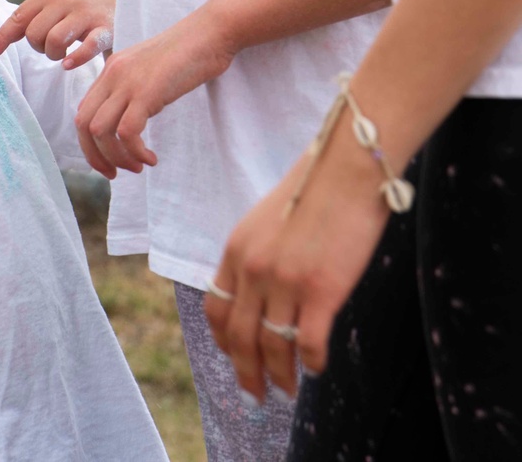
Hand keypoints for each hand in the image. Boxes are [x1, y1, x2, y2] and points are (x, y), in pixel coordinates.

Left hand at [0, 0, 116, 67]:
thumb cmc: (81, 6)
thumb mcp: (56, 2)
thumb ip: (31, 17)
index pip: (18, 17)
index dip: (2, 37)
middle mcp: (66, 0)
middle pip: (34, 34)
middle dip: (37, 47)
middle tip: (49, 49)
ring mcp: (86, 14)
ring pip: (54, 41)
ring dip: (54, 55)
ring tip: (62, 54)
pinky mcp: (106, 29)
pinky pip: (86, 48)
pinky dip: (75, 59)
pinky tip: (69, 64)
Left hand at [74, 5, 234, 177]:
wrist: (209, 33)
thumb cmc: (188, 54)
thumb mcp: (150, 71)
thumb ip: (134, 91)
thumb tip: (130, 125)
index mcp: (111, 70)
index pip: (84, 112)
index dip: (89, 143)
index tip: (109, 161)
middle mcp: (112, 75)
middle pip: (83, 124)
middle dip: (96, 156)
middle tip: (116, 174)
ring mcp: (127, 82)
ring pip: (101, 131)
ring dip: (117, 157)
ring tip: (139, 166)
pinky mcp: (147, 92)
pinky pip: (127, 132)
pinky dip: (135, 152)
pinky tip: (151, 158)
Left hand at [205, 128, 391, 401]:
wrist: (346, 167)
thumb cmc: (314, 188)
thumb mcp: (267, 220)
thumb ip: (257, 255)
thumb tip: (261, 293)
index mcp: (237, 250)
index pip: (217, 309)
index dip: (224, 341)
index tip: (235, 359)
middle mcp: (253, 269)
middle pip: (240, 337)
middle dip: (246, 372)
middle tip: (256, 396)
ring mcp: (285, 281)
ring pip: (273, 346)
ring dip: (280, 376)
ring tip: (288, 390)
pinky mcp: (322, 290)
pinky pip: (310, 343)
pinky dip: (312, 363)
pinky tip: (317, 368)